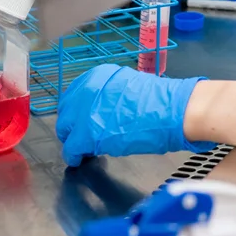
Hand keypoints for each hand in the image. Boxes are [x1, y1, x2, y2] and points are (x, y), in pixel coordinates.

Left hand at [56, 65, 216, 166]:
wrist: (170, 111)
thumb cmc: (158, 101)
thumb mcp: (128, 87)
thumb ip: (109, 95)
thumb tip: (102, 109)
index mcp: (98, 76)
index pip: (74, 95)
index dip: (77, 111)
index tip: (81, 120)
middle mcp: (86, 90)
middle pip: (66, 112)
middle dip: (71, 126)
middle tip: (79, 136)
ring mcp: (84, 111)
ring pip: (65, 130)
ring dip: (72, 139)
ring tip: (81, 148)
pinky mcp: (85, 134)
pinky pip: (71, 148)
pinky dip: (73, 156)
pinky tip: (79, 159)